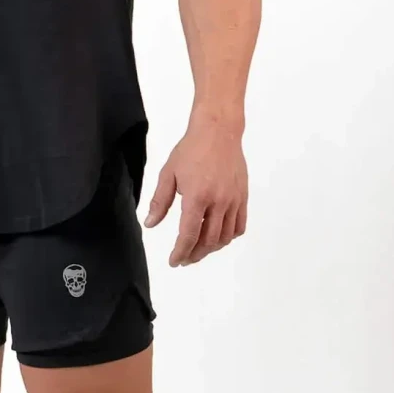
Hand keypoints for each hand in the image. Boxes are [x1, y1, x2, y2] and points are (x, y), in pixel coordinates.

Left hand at [142, 118, 247, 265]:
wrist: (218, 131)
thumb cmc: (190, 150)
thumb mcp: (168, 174)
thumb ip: (159, 202)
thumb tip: (150, 224)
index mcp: (197, 197)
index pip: (189, 235)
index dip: (180, 252)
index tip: (174, 261)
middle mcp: (218, 202)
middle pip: (208, 241)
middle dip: (194, 254)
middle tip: (184, 258)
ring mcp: (233, 200)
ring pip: (225, 237)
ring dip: (211, 249)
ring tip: (199, 250)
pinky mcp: (243, 196)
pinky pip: (239, 226)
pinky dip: (229, 237)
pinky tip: (218, 237)